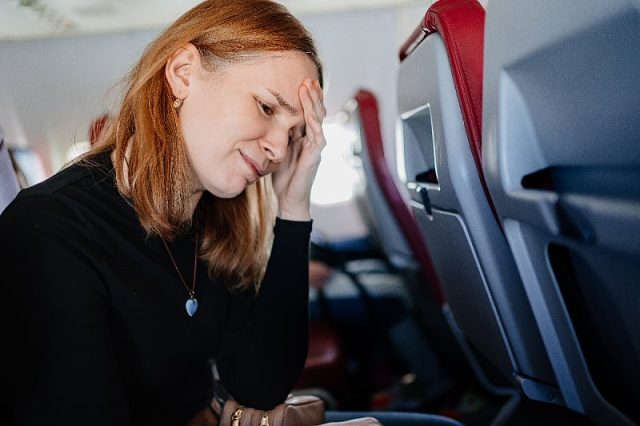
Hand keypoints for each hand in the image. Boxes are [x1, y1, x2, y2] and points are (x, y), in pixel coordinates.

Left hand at [272, 79, 325, 220]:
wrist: (288, 199)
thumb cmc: (283, 176)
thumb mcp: (277, 148)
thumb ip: (278, 133)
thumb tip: (265, 115)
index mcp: (304, 136)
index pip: (308, 111)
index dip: (306, 96)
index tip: (301, 79)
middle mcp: (312, 139)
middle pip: (316, 111)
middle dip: (312, 94)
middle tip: (307, 78)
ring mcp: (315, 148)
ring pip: (318, 120)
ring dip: (314, 103)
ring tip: (309, 88)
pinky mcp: (315, 158)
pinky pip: (317, 137)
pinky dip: (314, 124)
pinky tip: (310, 113)